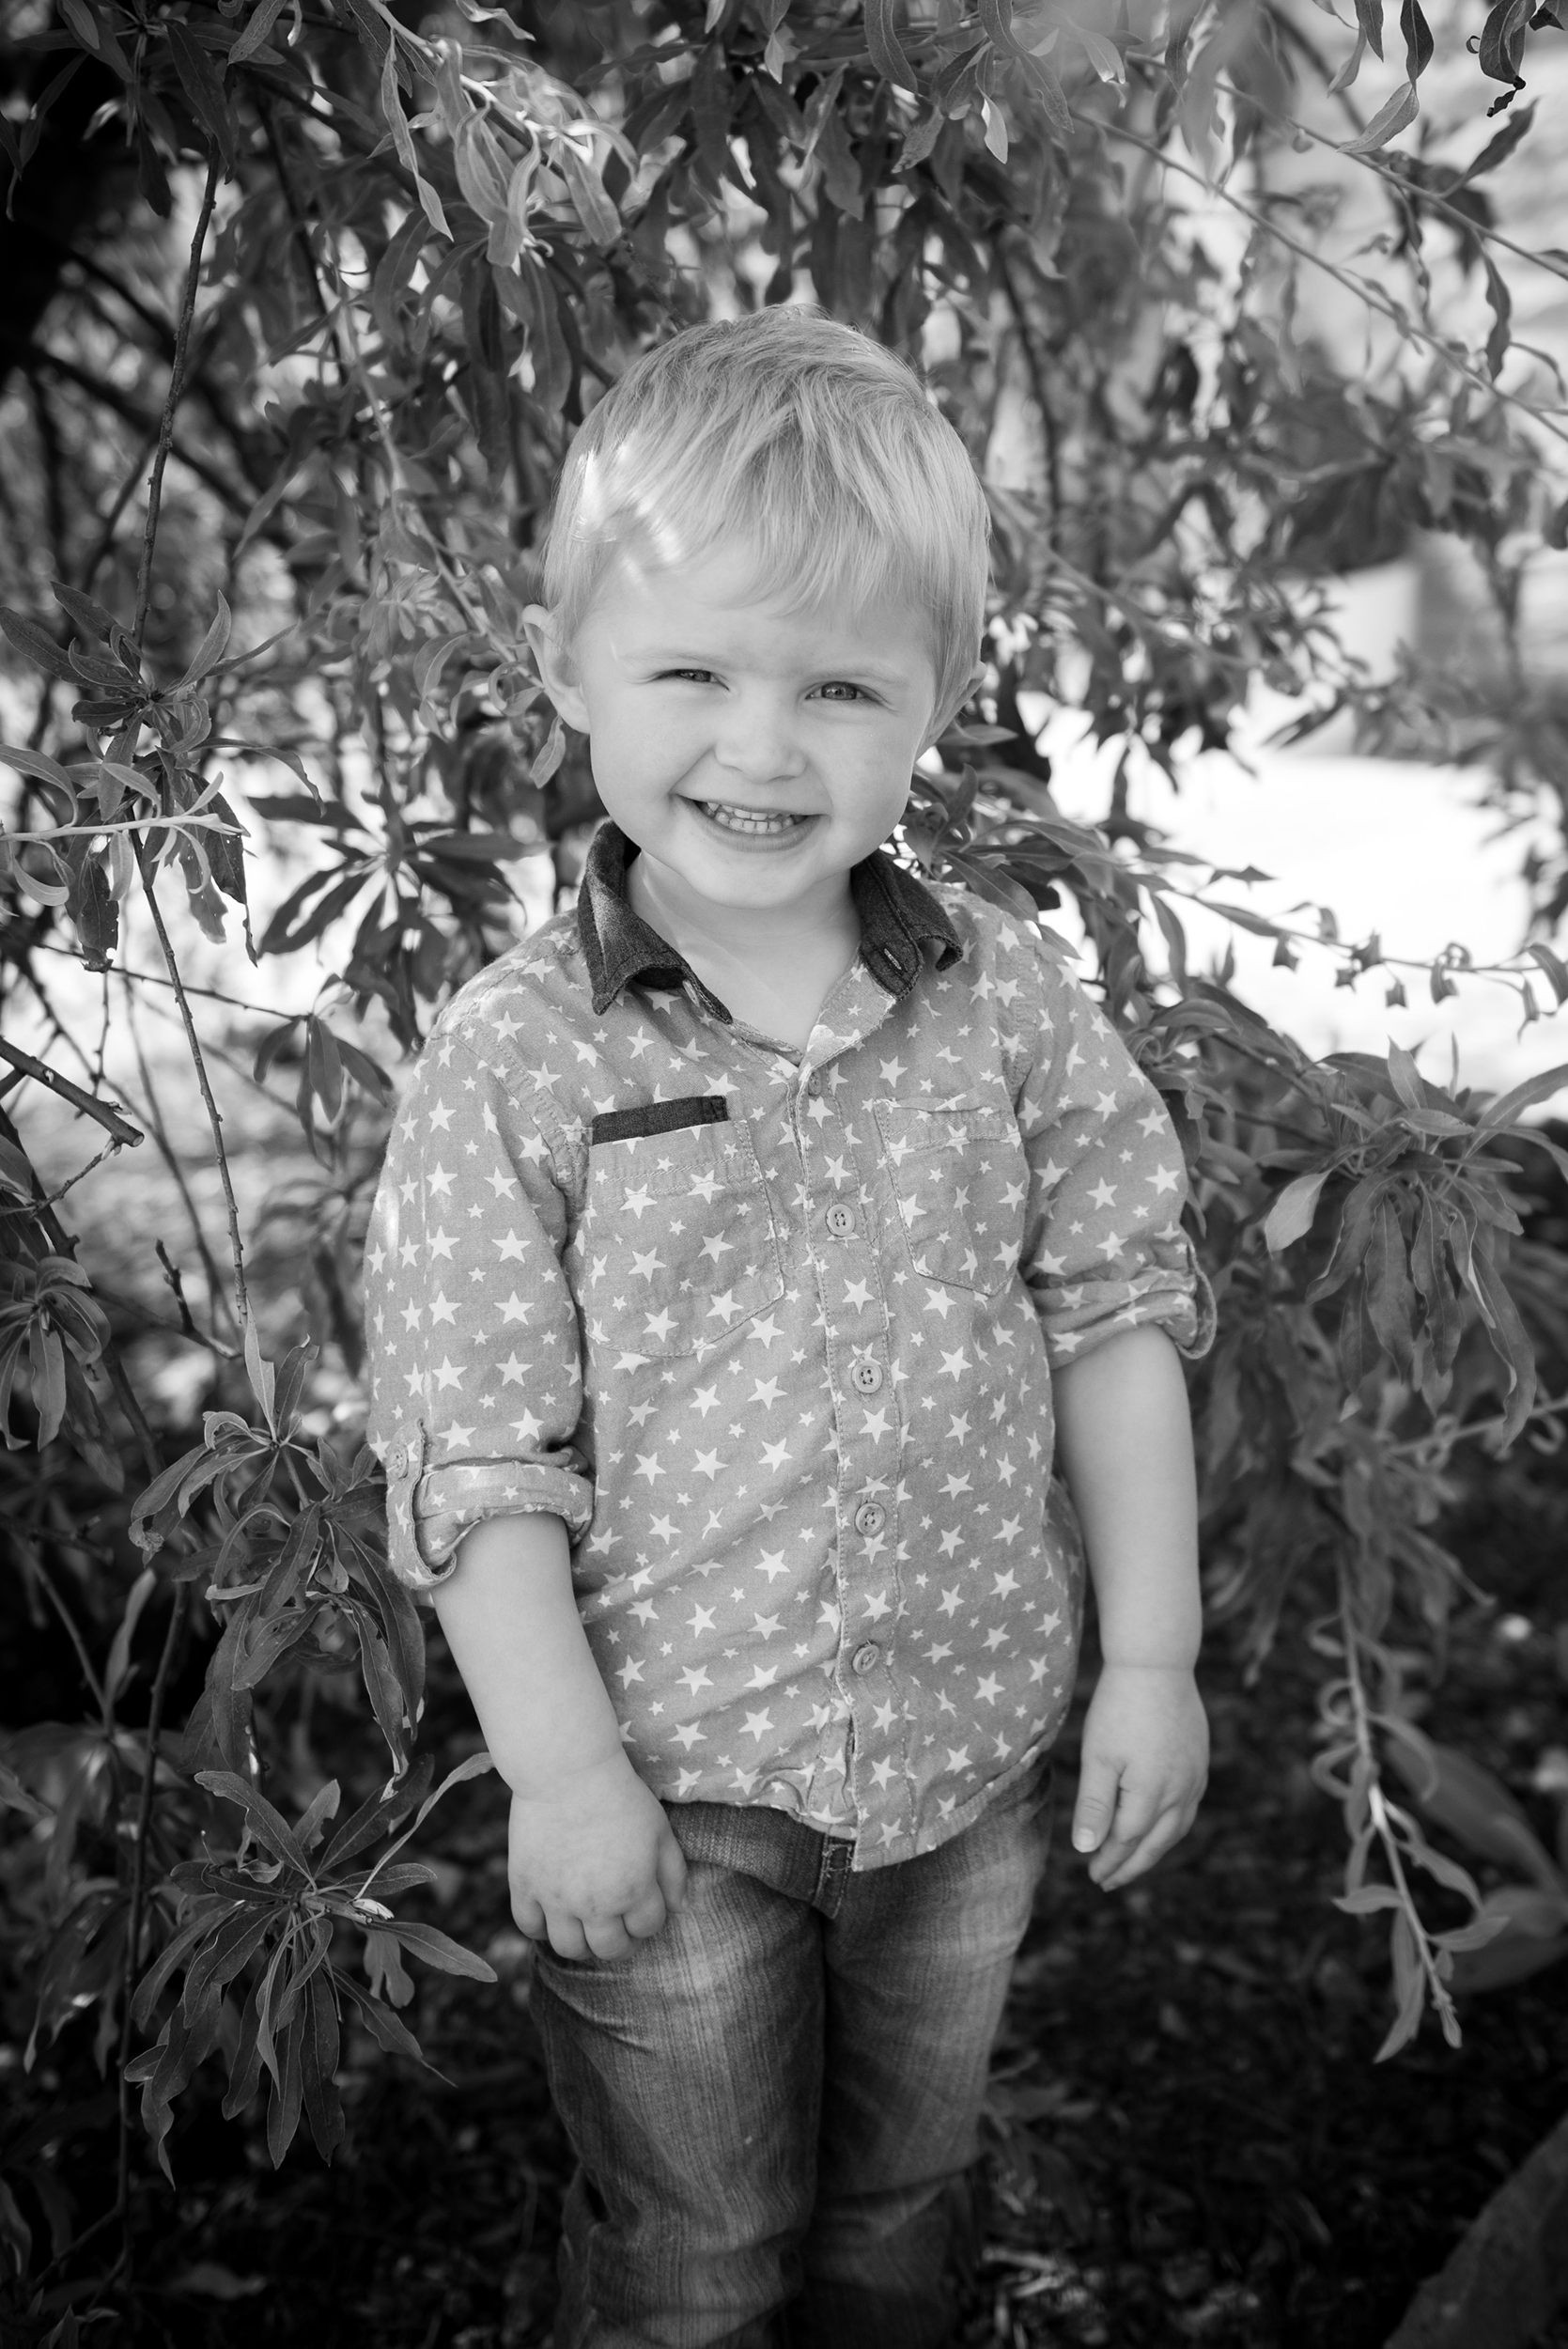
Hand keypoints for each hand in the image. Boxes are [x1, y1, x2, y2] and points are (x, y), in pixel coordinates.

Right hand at [508, 1755, 686, 1960]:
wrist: (568, 1770)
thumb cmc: (620, 1795)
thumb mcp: (660, 1829)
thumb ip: (674, 1873)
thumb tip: (679, 1909)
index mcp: (634, 1890)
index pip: (648, 1929)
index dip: (649, 1920)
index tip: (642, 1906)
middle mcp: (596, 1904)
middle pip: (610, 1950)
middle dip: (620, 1942)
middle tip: (617, 1925)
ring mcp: (556, 1899)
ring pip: (569, 1949)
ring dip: (583, 1944)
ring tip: (585, 1925)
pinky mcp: (524, 1886)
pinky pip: (530, 1927)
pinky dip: (541, 1928)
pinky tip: (552, 1913)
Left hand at [1071, 1663, 1207, 1890]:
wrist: (1157, 1665)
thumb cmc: (1120, 1708)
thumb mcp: (1098, 1756)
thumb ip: (1094, 1805)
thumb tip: (1087, 1849)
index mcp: (1151, 1793)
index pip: (1127, 1841)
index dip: (1109, 1861)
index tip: (1093, 1876)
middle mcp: (1180, 1791)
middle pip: (1155, 1842)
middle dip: (1131, 1865)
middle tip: (1109, 1882)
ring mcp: (1195, 1777)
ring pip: (1176, 1828)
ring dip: (1153, 1850)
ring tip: (1133, 1862)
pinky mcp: (1200, 1762)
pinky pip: (1188, 1808)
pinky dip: (1171, 1827)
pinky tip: (1160, 1826)